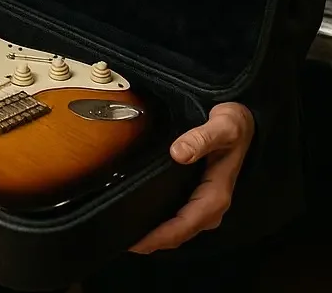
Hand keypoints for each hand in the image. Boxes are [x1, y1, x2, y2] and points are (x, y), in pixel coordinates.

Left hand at [129, 102, 253, 253]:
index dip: (160, 236)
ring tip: (127, 233)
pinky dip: (162, 224)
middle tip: (121, 241)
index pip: (184, 224)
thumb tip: (178, 153)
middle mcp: (210, 205)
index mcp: (215, 195)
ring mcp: (203, 202)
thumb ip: (201, 139)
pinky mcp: (197, 196)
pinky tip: (141, 217)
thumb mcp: (222, 128)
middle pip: (180, 233)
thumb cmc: (233, 127)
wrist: (242, 124)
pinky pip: (179, 217)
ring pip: (178, 228)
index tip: (136, 242)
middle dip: (154, 241)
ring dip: (157, 235)